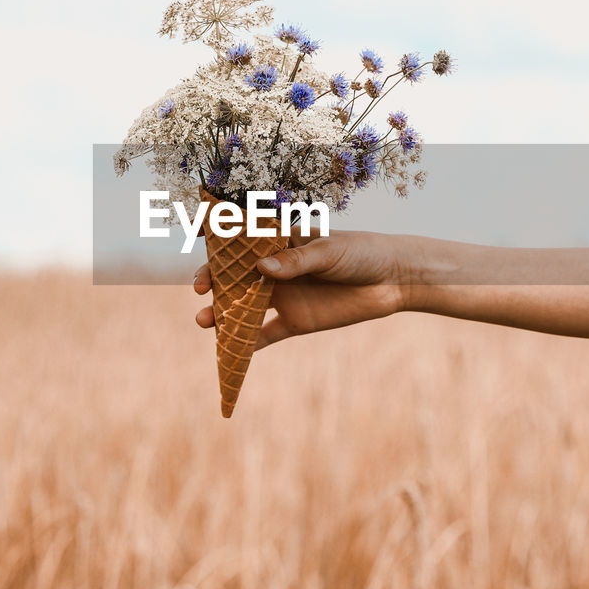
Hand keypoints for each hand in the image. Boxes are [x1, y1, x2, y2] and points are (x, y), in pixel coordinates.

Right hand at [194, 227, 406, 348]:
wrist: (392, 280)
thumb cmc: (361, 253)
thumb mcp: (330, 251)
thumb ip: (297, 261)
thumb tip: (261, 269)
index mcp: (281, 243)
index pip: (243, 240)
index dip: (217, 240)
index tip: (195, 236)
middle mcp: (275, 269)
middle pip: (234, 276)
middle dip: (212, 281)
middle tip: (199, 289)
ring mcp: (283, 296)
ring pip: (243, 306)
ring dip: (222, 314)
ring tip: (204, 321)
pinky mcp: (295, 321)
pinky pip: (265, 335)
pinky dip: (247, 344)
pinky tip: (231, 351)